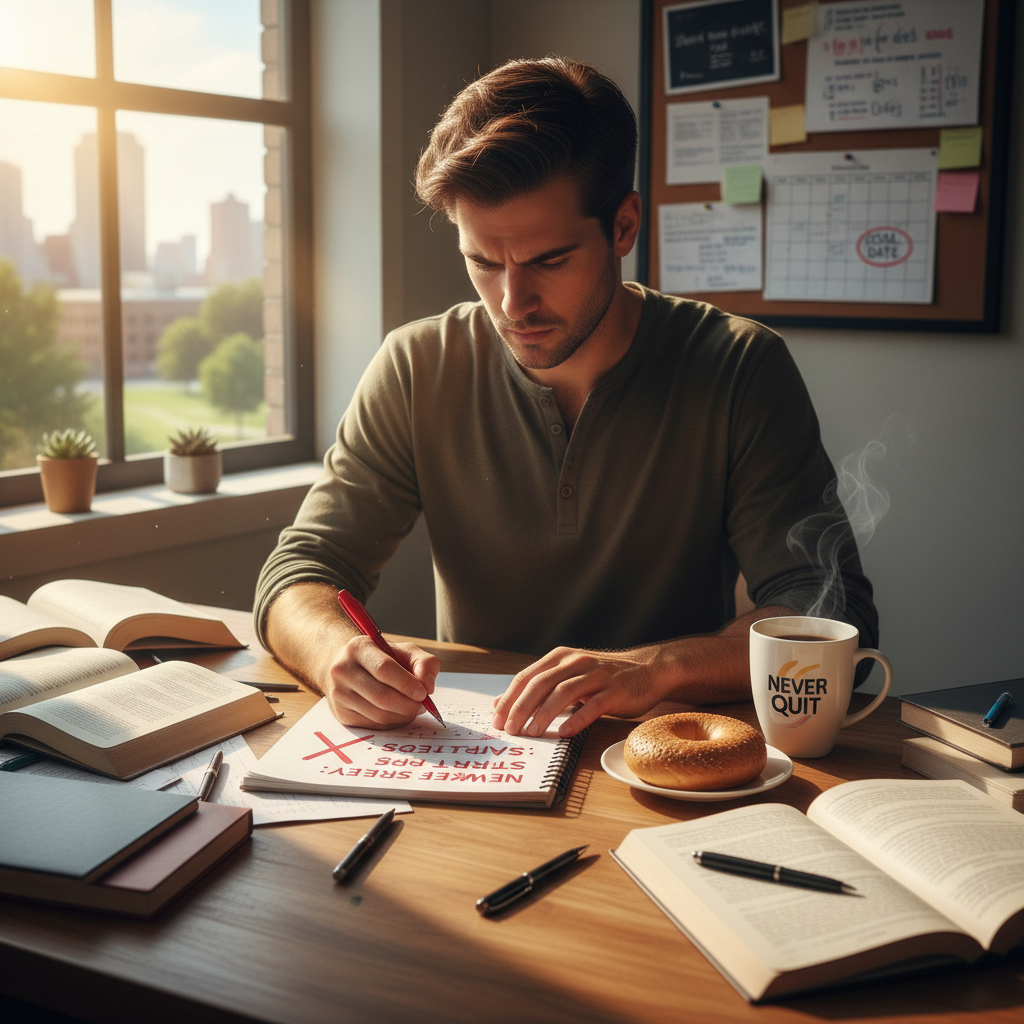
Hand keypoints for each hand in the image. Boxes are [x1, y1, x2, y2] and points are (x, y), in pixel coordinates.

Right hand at [324, 636, 439, 729]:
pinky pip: (373, 725)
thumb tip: (428, 687)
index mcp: (358, 648)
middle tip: (422, 706)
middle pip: (381, 696)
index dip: (407, 684)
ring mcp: (339, 694)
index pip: (384, 669)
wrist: (348, 667)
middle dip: (408, 705)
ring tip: (412, 709)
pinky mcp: (341, 714)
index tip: (424, 693)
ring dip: (403, 716)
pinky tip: (398, 713)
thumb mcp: (405, 651)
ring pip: (378, 714)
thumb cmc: (382, 659)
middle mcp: (343, 670)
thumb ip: (424, 663)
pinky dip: (393, 722)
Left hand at [491, 646, 669, 737]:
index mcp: (561, 657)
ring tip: (532, 732)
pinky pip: (593, 705)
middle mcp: (576, 662)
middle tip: (509, 729)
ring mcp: (597, 675)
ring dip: (544, 713)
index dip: (510, 698)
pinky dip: (577, 719)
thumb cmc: (603, 678)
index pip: (528, 677)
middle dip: (521, 707)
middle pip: (541, 684)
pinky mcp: (615, 690)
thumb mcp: (569, 677)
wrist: (647, 670)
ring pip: (564, 693)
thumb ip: (539, 688)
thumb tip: (502, 704)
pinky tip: (564, 732)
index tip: (496, 719)